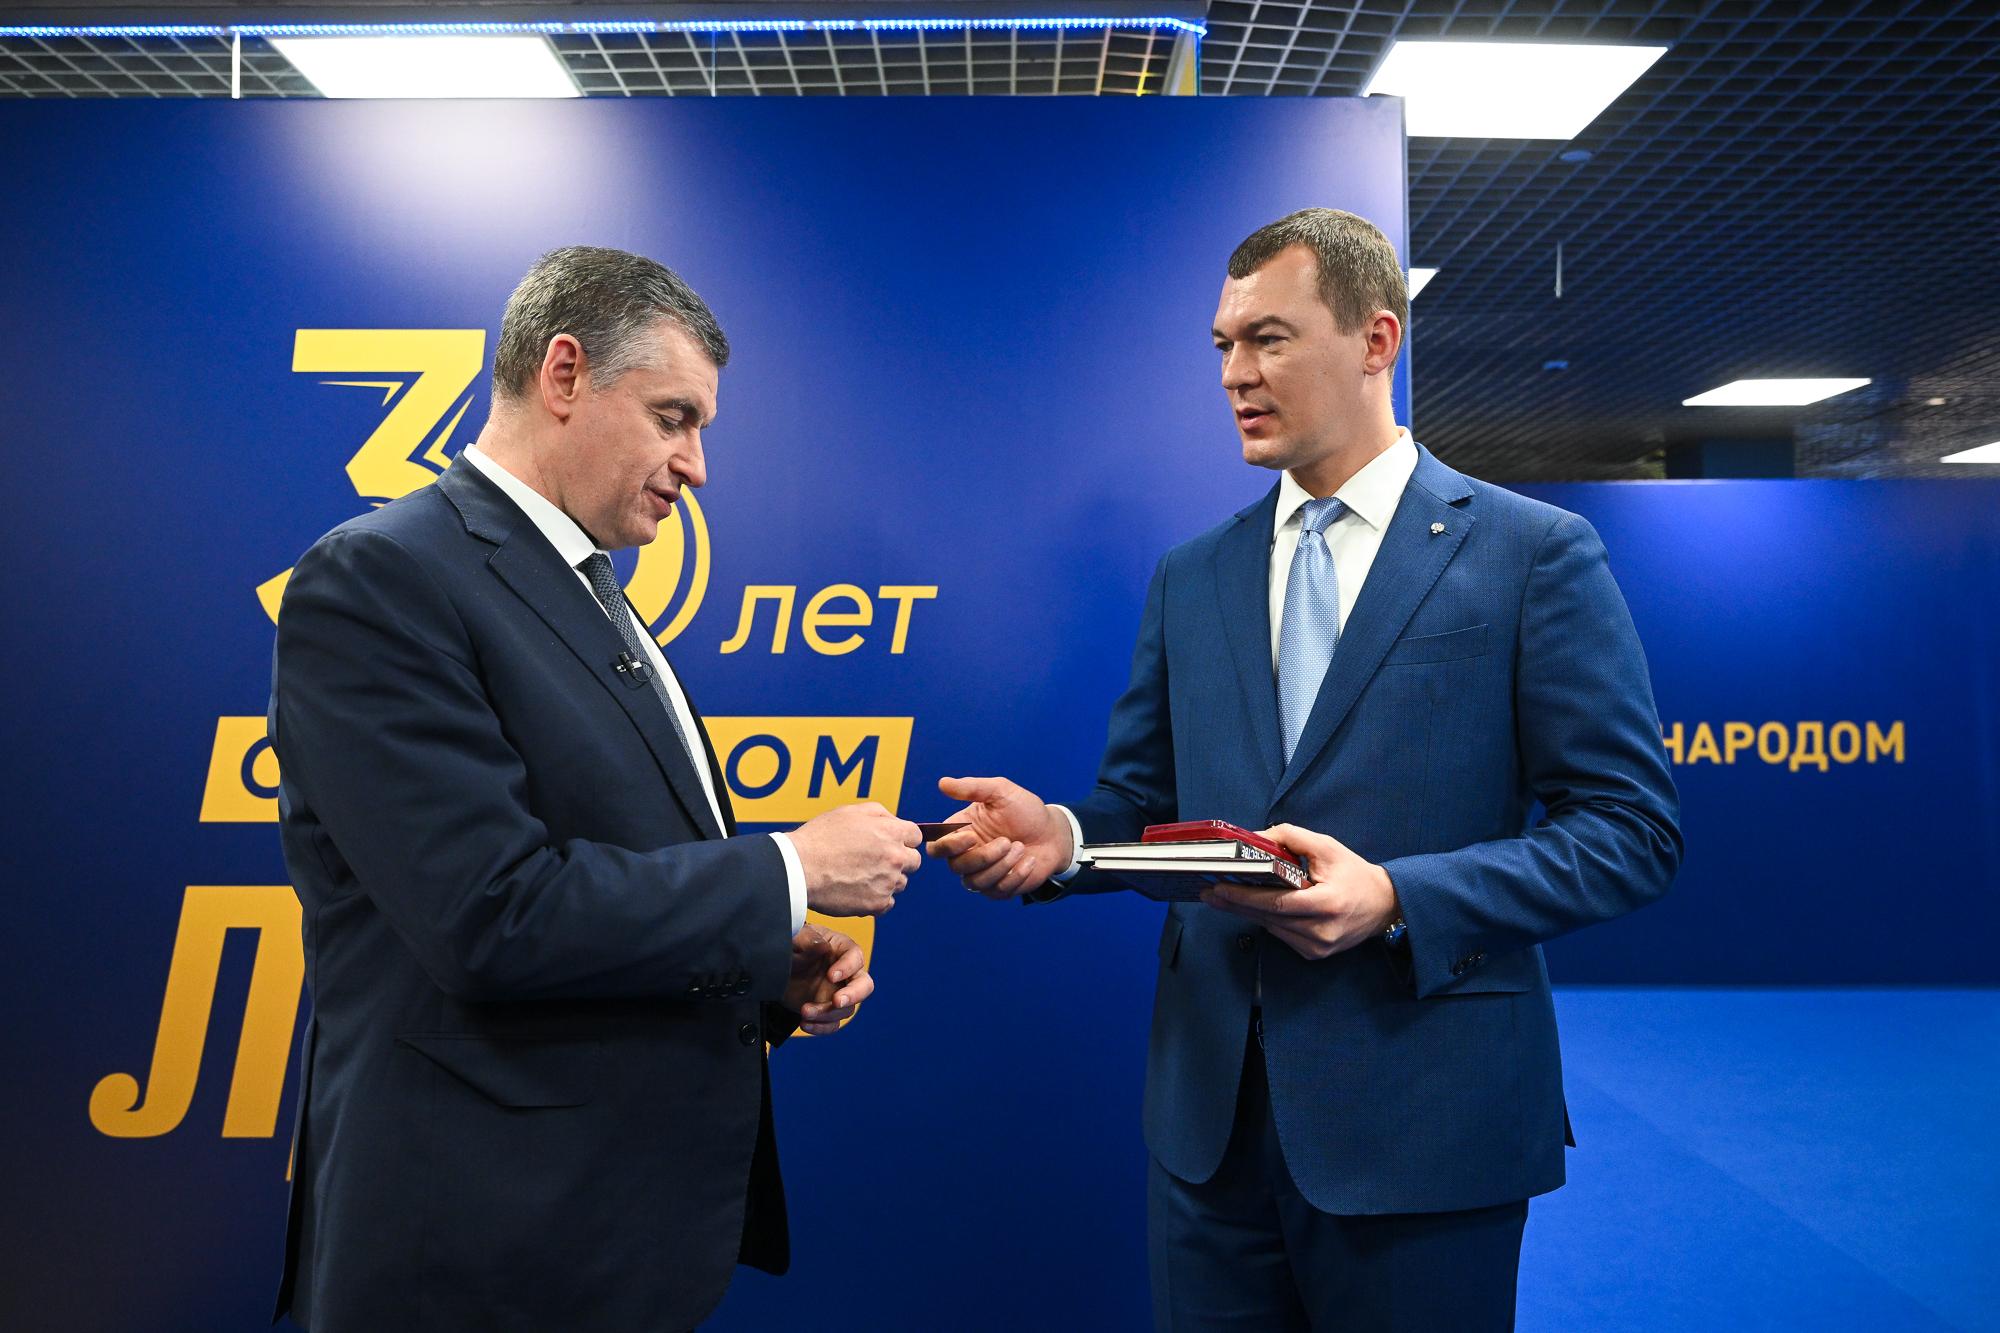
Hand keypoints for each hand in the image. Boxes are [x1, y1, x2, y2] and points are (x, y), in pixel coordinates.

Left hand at [785, 924, 873, 1034]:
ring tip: (804, 1011)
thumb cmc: (790, 947)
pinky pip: (832, 1024)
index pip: (855, 956)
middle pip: (864, 985)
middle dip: (854, 995)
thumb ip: (807, 939)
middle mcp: (845, 972)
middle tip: (837, 1001)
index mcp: (840, 948)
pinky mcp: (827, 1010)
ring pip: (846, 1009)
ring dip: (827, 1014)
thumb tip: (822, 946)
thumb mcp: (794, 939)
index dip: (848, 967)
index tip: (831, 976)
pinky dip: (821, 1027)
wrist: (776, 968)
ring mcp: (837, 992)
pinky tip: (805, 1024)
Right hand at [788, 802, 921, 915]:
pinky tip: (858, 891)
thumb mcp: (850, 812)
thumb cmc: (820, 838)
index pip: (916, 836)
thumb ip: (880, 814)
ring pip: (900, 883)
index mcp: (891, 832)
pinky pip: (888, 903)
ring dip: (887, 880)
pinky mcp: (877, 904)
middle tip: (875, 862)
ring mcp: (888, 882)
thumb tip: (896, 822)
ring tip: (861, 876)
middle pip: (913, 862)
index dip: (902, 839)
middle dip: (899, 860)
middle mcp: (895, 857)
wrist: (798, 868)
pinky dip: (876, 899)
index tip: (890, 844)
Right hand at [928, 776, 1074, 899]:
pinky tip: (1030, 860)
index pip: (937, 847)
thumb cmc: (1025, 810)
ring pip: (975, 882)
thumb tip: (943, 783)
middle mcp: (967, 855)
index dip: (948, 846)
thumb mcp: (1001, 792)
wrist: (1054, 833)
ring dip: (1001, 866)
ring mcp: (982, 874)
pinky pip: (997, 891)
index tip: (972, 836)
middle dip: (983, 856)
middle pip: (956, 867)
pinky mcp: (999, 889)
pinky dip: (1015, 876)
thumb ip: (972, 788)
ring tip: (1021, 848)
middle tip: (1007, 841)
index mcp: (961, 832)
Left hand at [1200, 823, 1399, 960]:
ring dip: (1246, 912)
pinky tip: (1250, 907)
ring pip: (1271, 928)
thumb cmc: (1356, 874)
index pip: (1276, 904)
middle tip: (1209, 892)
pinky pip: (1281, 935)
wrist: (1385, 905)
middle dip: (1234, 905)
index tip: (1219, 888)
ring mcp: (1318, 947)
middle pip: (1267, 918)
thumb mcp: (1326, 847)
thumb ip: (1290, 837)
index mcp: (1327, 905)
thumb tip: (1255, 838)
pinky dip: (1266, 920)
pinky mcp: (1315, 954)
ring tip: (1222, 897)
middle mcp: (1321, 931)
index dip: (1244, 897)